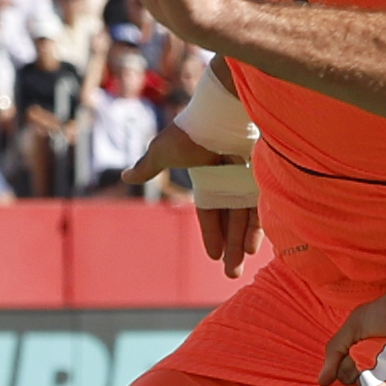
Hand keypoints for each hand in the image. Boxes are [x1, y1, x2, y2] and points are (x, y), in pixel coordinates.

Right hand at [121, 120, 256, 277]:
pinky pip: (259, 207)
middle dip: (231, 247)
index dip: (211, 233)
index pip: (210, 212)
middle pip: (230, 220)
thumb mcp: (162, 151)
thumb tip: (125, 178)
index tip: (214, 255)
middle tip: (231, 273)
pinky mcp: (260, 176)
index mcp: (207, 177)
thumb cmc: (189, 132)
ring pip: (244, 218)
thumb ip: (147, 168)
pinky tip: (253, 247)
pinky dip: (257, 227)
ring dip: (242, 244)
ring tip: (240, 266)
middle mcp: (229, 181)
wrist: (218, 112)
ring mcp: (246, 179)